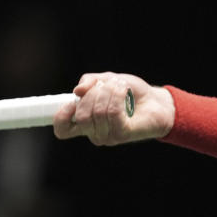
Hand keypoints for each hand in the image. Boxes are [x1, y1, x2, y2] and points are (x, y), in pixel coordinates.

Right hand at [53, 72, 174, 145]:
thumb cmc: (129, 92)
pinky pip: (113, 113)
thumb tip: (77, 91)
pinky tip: (124, 90)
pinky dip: (118, 96)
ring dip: (109, 92)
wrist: (155, 101)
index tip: (73, 100)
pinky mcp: (121, 134)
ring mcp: (107, 136)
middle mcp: (93, 132)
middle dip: (93, 94)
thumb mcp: (105, 80)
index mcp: (84, 121)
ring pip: (98, 112)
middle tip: (106, 85)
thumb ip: (89, 82)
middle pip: (81, 116)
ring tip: (119, 86)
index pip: (62, 130)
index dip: (62, 115)